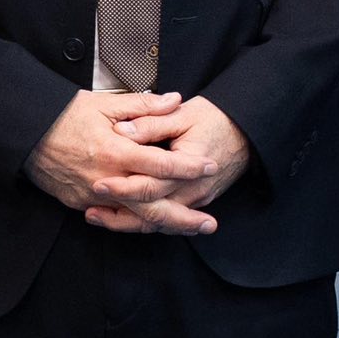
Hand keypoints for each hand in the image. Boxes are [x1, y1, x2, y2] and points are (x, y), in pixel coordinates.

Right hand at [25, 90, 217, 235]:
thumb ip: (144, 105)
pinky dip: (136, 222)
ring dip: (164, 225)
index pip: (160, 164)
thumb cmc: (66, 114)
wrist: (26, 133)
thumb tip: (176, 100)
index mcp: (115, 151)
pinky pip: (113, 217)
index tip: (210, 166)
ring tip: (190, 228)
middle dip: (183, 218)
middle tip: (210, 223)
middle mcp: (106, 179)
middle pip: (151, 207)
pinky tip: (156, 223)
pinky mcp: (80, 204)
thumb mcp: (105, 103)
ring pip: (134, 219)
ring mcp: (91, 196)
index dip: (188, 167)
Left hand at [88, 96, 252, 233]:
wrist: (247, 131)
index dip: (123, 186)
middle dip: (118, 213)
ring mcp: (195, 200)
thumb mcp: (184, 114)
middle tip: (90, 209)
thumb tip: (122, 130)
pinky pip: (166, 222)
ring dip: (126, 223)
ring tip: (97, 217)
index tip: (98, 183)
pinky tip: (121, 218)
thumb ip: (152, 121)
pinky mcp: (195, 202)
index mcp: (188, 166)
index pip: (150, 185)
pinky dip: (142, 223)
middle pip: (151, 212)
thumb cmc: (216, 119)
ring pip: (157, 223)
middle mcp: (192, 190)